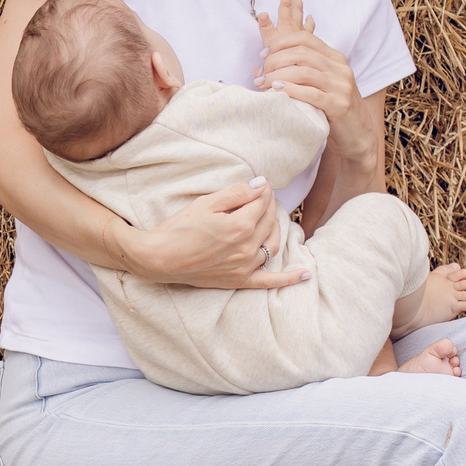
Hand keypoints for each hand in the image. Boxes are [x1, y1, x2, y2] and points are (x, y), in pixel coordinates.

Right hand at [122, 177, 307, 290]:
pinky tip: (306, 274)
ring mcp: (245, 266)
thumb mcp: (206, 203)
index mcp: (239, 226)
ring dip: (275, 228)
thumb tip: (261, 185)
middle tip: (262, 196)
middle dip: (268, 205)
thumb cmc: (179, 228)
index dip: (263, 190)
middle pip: (269, 221)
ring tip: (270, 218)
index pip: (262, 203)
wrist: (160, 258)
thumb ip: (236, 194)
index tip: (261, 184)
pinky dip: (289, 279)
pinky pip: (270, 281)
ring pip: (272, 244)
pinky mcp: (239, 280)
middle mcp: (247, 248)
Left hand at [255, 0, 375, 159]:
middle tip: (262, 72)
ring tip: (263, 83)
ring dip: (278, 76)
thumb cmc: (330, 107)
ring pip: (304, 72)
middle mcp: (340, 69)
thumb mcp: (320, 82)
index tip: (264, 54)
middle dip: (276, 60)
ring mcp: (341, 87)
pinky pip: (311, 94)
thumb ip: (300, 68)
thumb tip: (262, 63)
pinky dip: (290, 90)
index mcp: (335, 58)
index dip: (281, 43)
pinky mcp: (339, 105)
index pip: (305, 38)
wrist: (357, 134)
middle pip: (302, 53)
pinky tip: (276, 91)